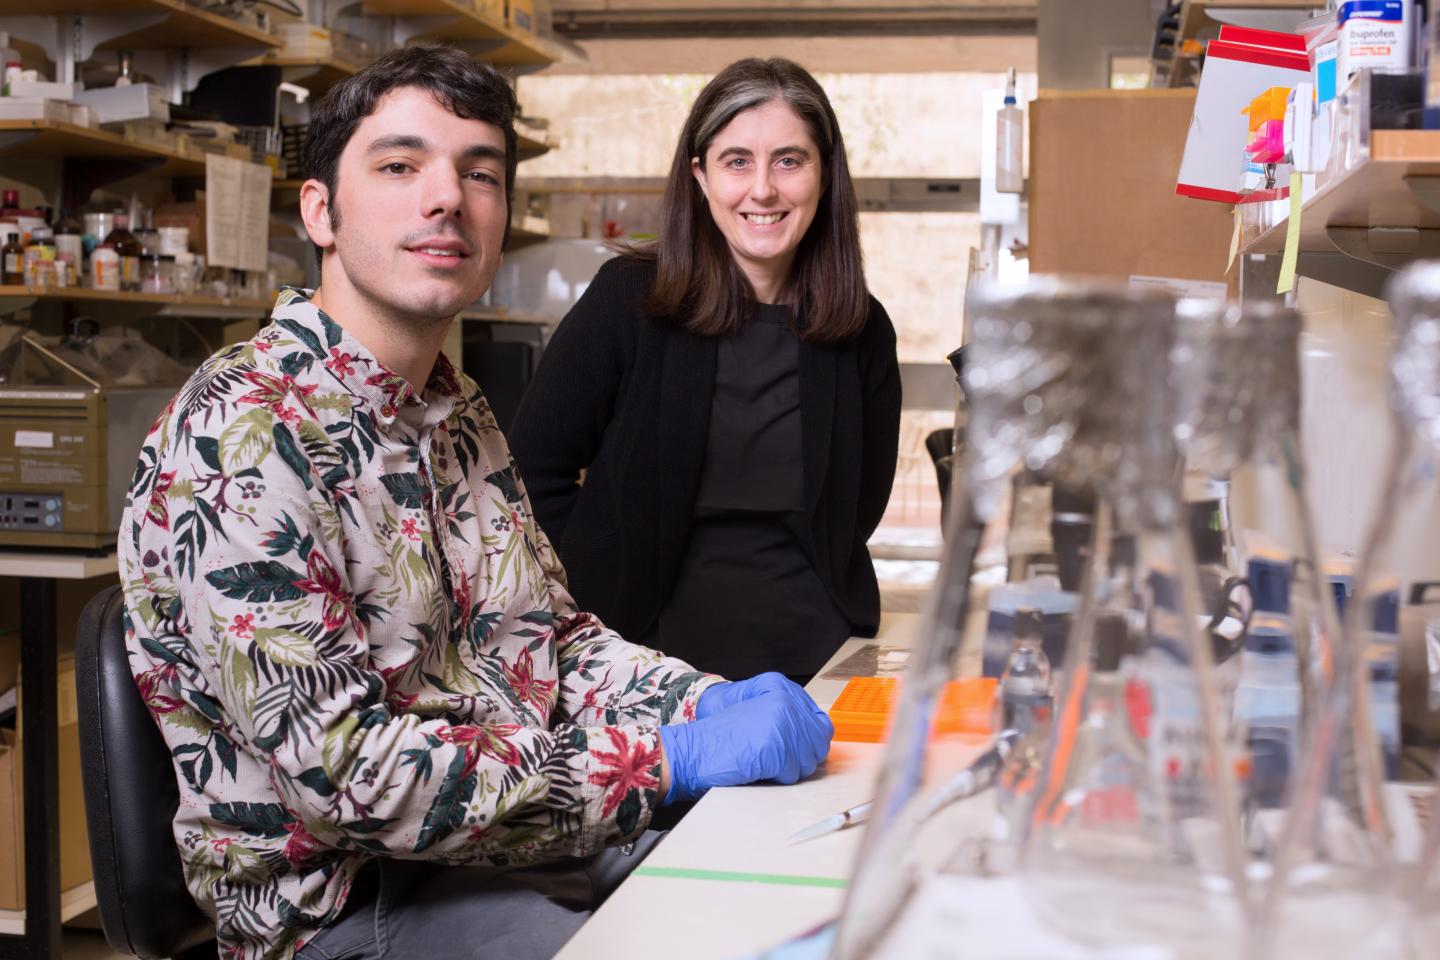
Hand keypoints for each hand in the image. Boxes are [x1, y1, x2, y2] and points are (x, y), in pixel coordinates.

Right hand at [659, 678, 832, 803]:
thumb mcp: (759, 713)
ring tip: (764, 761)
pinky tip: (758, 768)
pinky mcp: (775, 747)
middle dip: (801, 757)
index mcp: (781, 689)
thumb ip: (790, 717)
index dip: (810, 742)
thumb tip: (821, 735)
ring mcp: (781, 723)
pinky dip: (777, 778)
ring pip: (807, 761)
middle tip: (775, 759)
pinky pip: (792, 774)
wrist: (694, 750)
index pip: (821, 722)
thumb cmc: (723, 737)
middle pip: (818, 744)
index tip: (797, 749)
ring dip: (788, 769)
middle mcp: (784, 702)